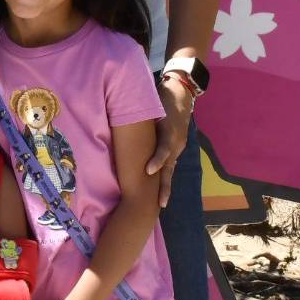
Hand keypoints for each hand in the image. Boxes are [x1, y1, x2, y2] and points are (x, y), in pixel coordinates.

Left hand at [147, 73, 193, 206]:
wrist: (181, 95)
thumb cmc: (162, 98)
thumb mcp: (153, 103)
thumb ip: (140, 112)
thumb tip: (118, 113)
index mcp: (170, 132)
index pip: (164, 149)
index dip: (156, 161)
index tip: (147, 171)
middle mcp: (176, 143)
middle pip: (169, 168)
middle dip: (165, 187)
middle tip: (161, 203)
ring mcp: (178, 148)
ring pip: (169, 171)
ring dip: (164, 187)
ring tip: (159, 204)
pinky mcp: (176, 150)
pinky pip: (168, 167)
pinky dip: (163, 180)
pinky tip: (158, 194)